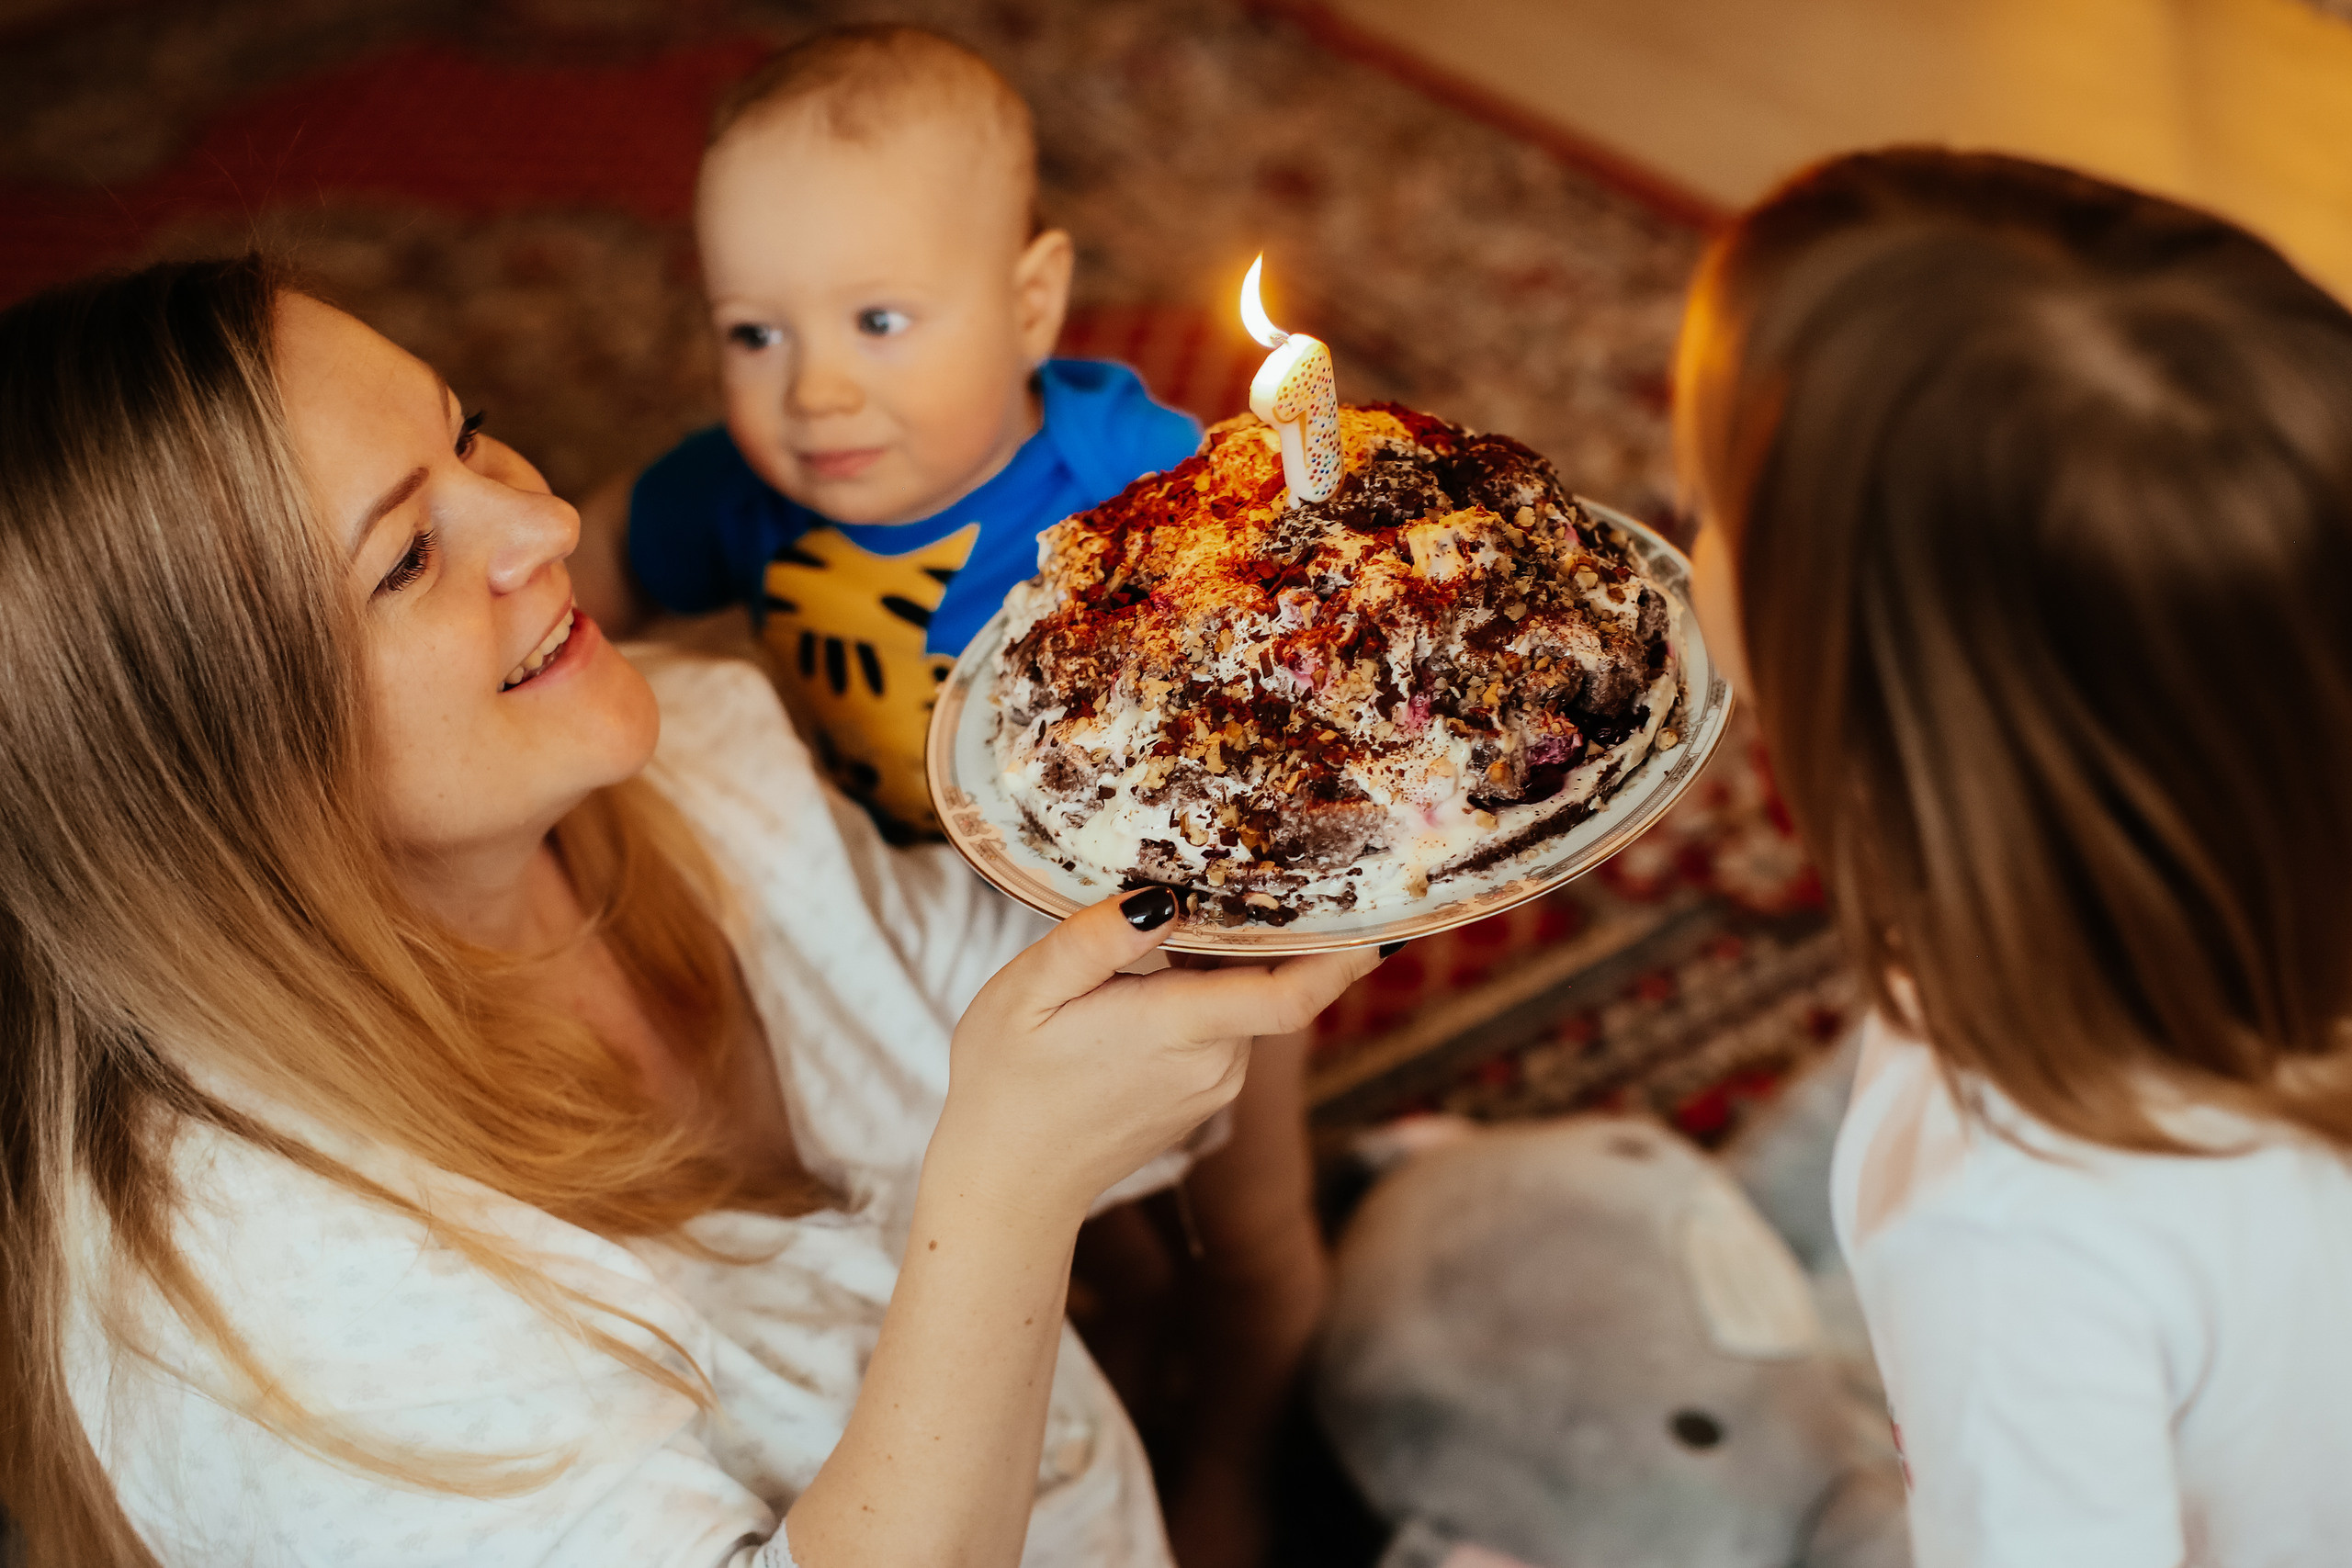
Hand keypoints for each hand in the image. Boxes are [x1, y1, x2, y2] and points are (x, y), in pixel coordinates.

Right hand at [935, 890, 1376, 1225]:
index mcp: (1180, 1029)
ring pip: (1245, 1004)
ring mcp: (1214, 1085)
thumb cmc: (1006, 1084)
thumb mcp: (1027, 994)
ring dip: (1229, 961)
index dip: (1345, 955)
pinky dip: (1211, 993)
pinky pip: (1225, 1028)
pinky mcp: (1203, 1097)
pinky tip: (1166, 970)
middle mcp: (1216, 1062)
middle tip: (1276, 857)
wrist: (1006, 1185)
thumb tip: (1162, 899)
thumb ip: (1096, 941)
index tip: (1390, 916)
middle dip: (1275, 929)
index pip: (1290, 994)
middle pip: (1271, 982)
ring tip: (1198, 902)